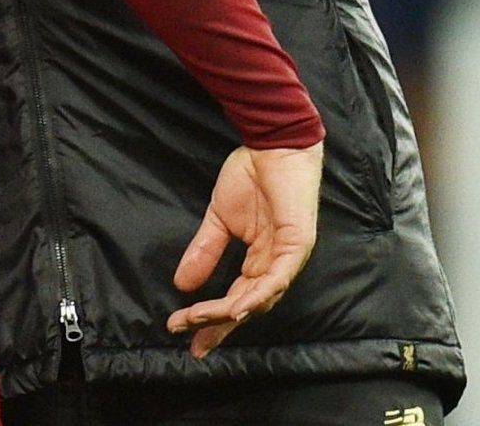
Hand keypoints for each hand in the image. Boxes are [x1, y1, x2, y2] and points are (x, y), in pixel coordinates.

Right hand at [166, 142, 321, 357]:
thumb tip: (182, 284)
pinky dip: (259, 295)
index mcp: (259, 260)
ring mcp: (288, 257)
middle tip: (189, 335)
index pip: (235, 298)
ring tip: (201, 319)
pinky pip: (277, 278)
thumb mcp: (219, 217)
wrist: (272, 144)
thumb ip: (205, 250)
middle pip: (247, 306)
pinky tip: (238, 307)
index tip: (184, 331)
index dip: (212, 318)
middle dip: (217, 324)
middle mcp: (275, 265)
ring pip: (260, 297)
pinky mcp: (297, 245)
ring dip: (230, 312)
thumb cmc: (251, 175)